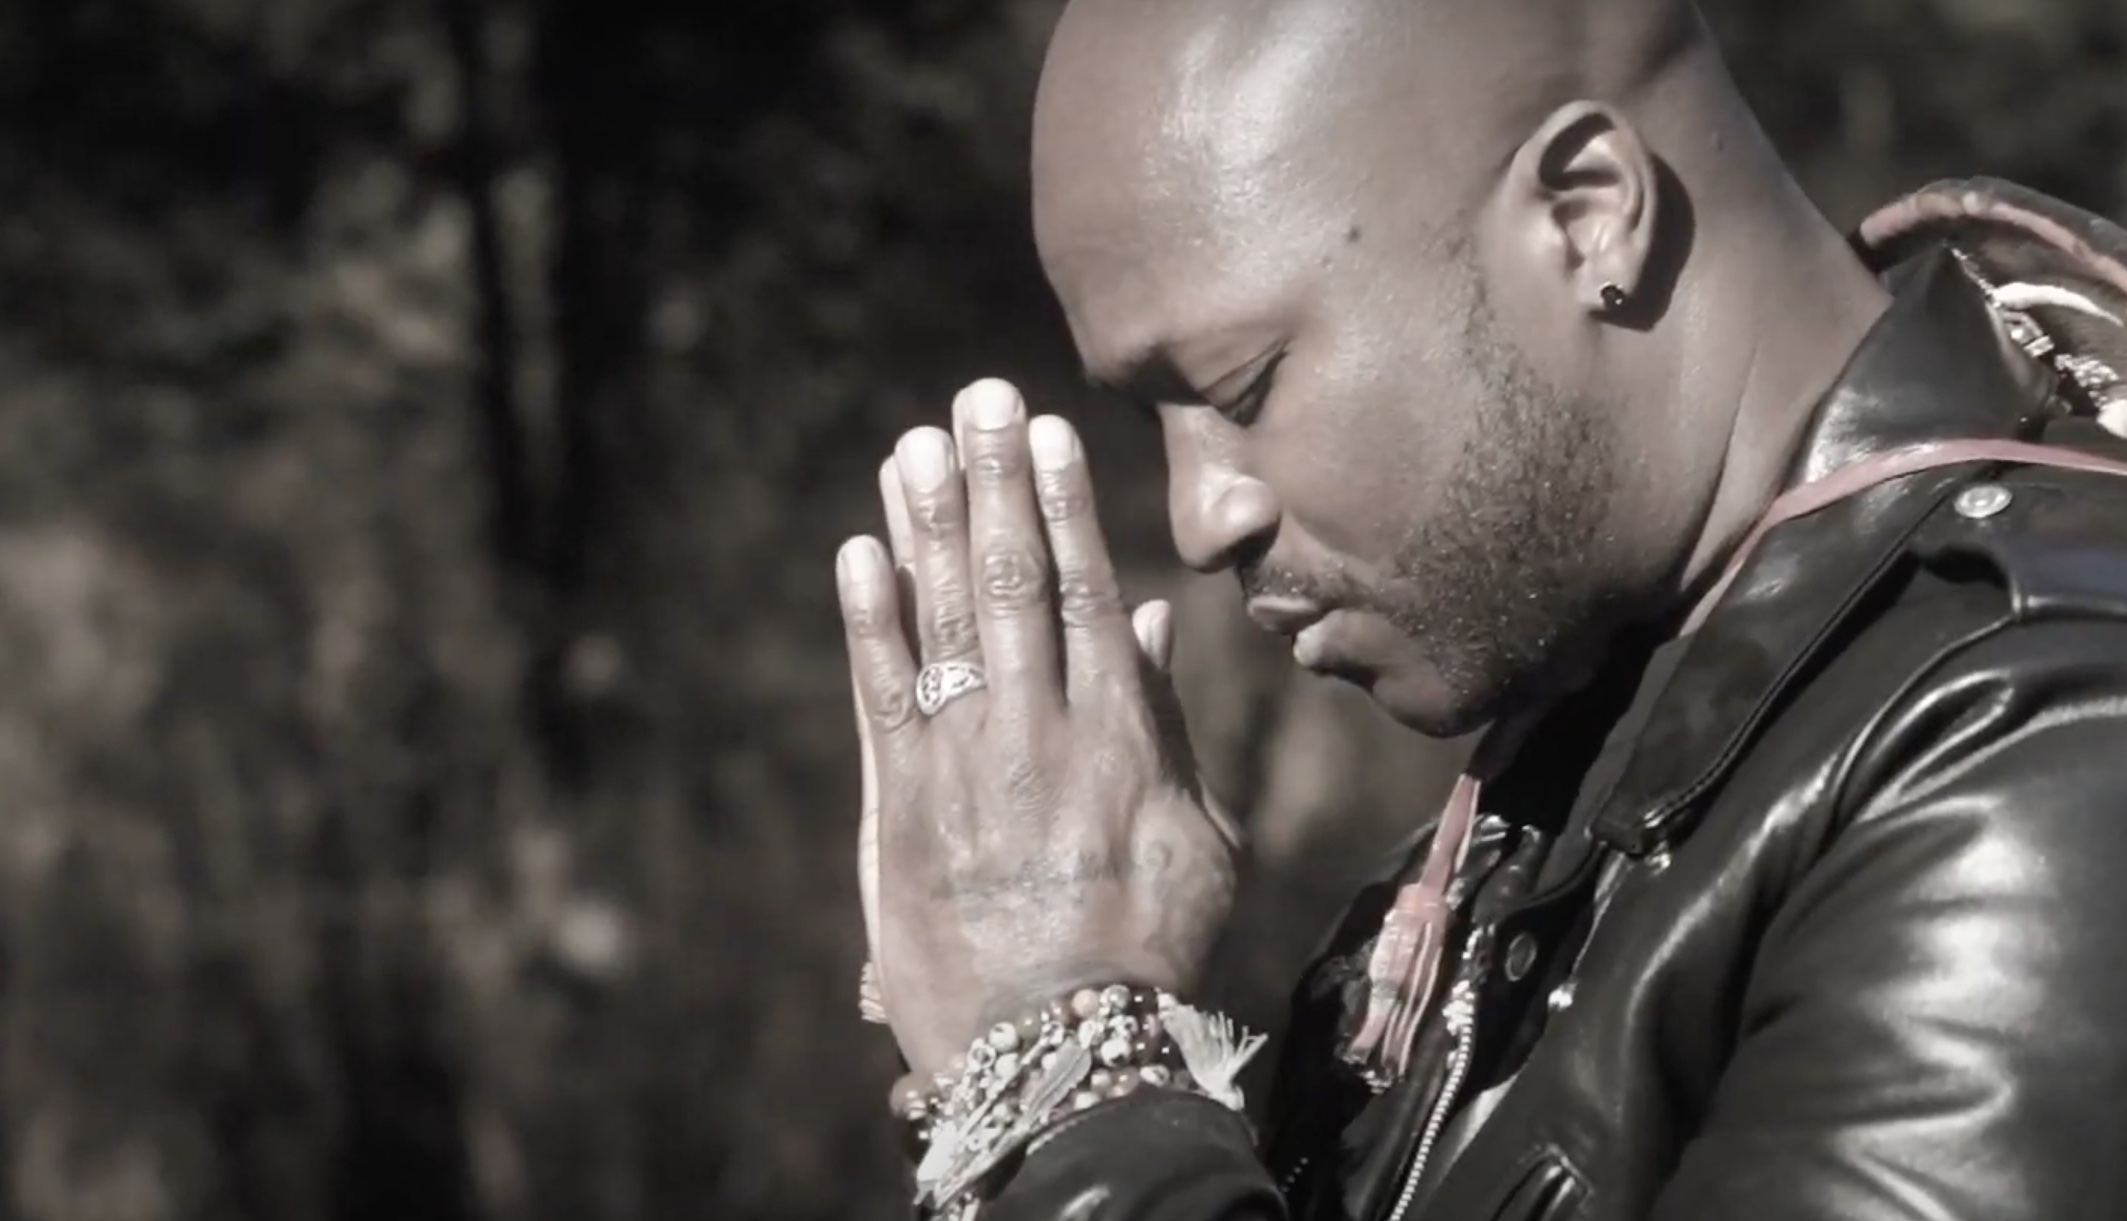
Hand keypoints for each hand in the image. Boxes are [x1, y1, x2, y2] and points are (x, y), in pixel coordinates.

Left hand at [838, 378, 1239, 1075]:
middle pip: (1009, 583)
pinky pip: (882, 695)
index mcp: (1122, 733)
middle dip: (990, 485)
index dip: (1062, 505)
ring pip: (941, 622)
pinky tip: (858, 552)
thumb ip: (1169, 720)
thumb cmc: (1148, 947)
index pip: (1086, 591)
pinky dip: (869, 622)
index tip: (1047, 433)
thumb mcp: (1195, 836)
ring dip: (924, 527)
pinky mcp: (903, 806)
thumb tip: (1156, 618)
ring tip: (911, 448)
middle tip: (973, 401)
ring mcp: (966, 763)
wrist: (1058, 1046)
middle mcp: (1040, 730)